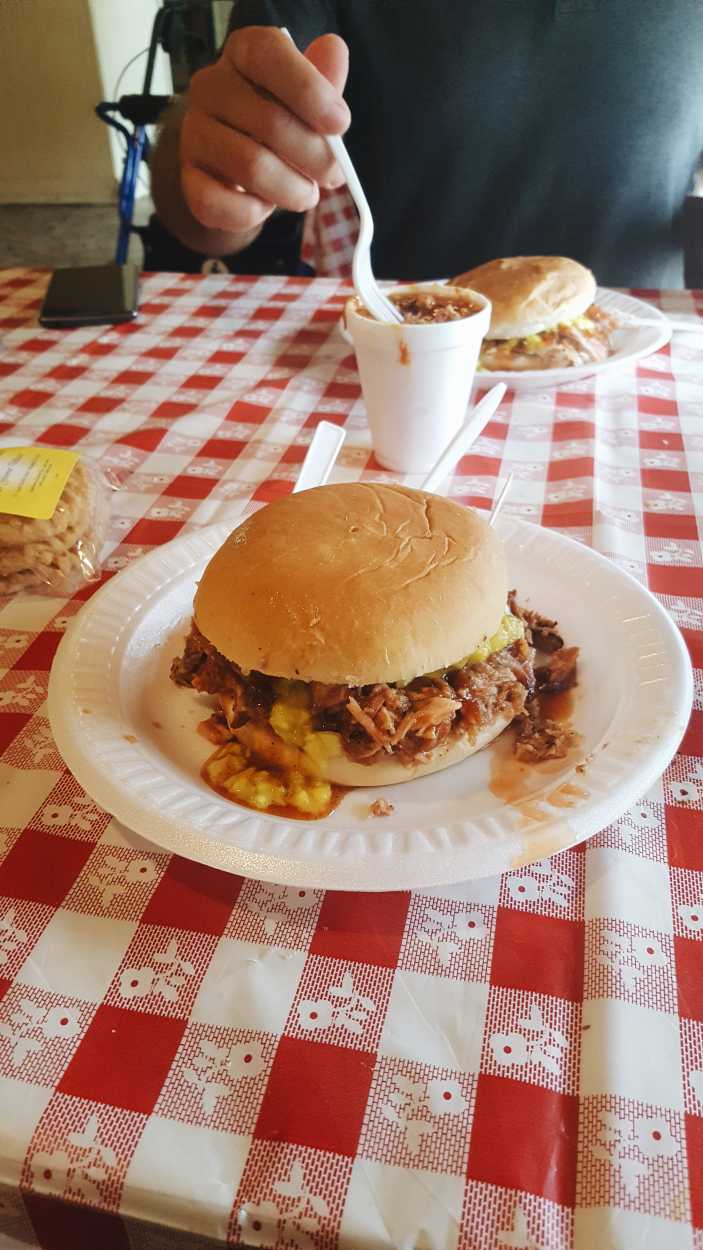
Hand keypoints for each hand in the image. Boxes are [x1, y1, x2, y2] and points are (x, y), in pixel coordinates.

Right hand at [181, 27, 349, 235]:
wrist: (237, 164)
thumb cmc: (278, 122)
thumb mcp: (306, 98)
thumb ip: (323, 80)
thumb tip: (334, 50)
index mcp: (243, 54)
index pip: (269, 55)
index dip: (310, 91)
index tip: (341, 124)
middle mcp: (209, 87)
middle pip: (270, 122)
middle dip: (315, 157)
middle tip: (334, 175)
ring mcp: (194, 133)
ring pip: (250, 167)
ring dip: (291, 190)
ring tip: (307, 194)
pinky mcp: (189, 178)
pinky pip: (220, 203)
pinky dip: (253, 213)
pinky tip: (266, 206)